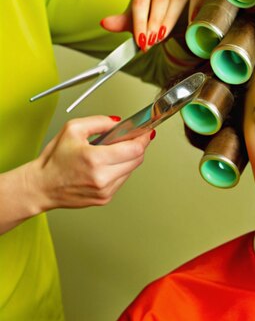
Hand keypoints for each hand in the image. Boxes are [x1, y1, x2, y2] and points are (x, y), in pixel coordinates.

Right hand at [27, 115, 152, 210]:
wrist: (41, 187)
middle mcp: (101, 177)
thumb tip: (118, 122)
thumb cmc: (53, 160)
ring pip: (131, 171)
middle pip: (137, 160)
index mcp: (94, 159)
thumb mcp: (72, 130)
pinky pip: (122, 181)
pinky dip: (119, 171)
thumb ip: (99, 122)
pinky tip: (106, 166)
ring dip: (128, 160)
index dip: (143, 139)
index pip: (133, 149)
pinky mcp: (105, 198)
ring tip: (113, 153)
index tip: (146, 132)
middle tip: (132, 139)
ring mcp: (105, 191)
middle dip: (137, 147)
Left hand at [100, 0, 208, 50]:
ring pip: (175, 1)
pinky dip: (193, 12)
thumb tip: (105, 23)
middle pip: (157, 1)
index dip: (139, 22)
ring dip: (168, 21)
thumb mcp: (141, 17)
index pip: (140, 1)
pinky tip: (190, 24)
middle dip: (153, 24)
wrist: (185, 7)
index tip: (140, 40)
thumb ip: (124, 21)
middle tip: (150, 41)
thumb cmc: (161, 11)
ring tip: (163, 36)